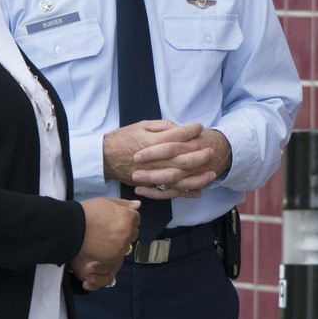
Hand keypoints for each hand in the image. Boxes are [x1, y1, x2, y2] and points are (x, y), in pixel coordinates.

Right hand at [75, 198, 139, 287]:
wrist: (73, 228)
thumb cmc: (89, 211)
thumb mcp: (107, 202)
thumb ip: (124, 204)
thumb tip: (138, 205)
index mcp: (128, 217)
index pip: (136, 218)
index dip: (126, 218)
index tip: (115, 219)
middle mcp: (128, 232)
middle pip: (133, 232)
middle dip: (125, 230)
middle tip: (109, 229)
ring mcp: (121, 246)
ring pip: (126, 244)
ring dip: (119, 242)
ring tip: (104, 238)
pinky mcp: (114, 257)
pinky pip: (117, 254)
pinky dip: (112, 251)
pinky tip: (101, 245)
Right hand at [104, 120, 229, 197]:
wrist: (105, 157)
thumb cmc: (124, 138)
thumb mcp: (141, 126)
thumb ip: (161, 126)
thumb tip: (179, 127)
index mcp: (152, 142)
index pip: (176, 136)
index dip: (191, 130)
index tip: (201, 126)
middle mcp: (154, 160)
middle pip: (182, 159)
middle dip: (199, 155)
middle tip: (211, 150)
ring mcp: (152, 174)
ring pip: (179, 178)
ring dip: (197, 177)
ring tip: (212, 173)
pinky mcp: (150, 185)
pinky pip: (170, 191)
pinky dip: (185, 192)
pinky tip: (198, 191)